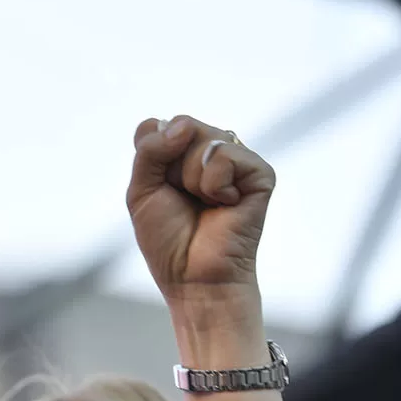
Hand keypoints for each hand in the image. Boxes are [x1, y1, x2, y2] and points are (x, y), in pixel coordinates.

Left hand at [126, 115, 275, 308]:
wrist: (193, 276)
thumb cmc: (168, 240)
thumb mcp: (141, 191)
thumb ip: (149, 150)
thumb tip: (183, 124)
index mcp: (180, 155)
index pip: (157, 125)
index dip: (150, 154)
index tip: (158, 187)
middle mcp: (210, 153)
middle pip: (181, 125)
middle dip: (171, 167)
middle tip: (182, 198)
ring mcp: (236, 161)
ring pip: (203, 137)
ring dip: (191, 178)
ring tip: (204, 204)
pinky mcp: (259, 173)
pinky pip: (226, 154)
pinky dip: (214, 184)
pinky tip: (224, 205)